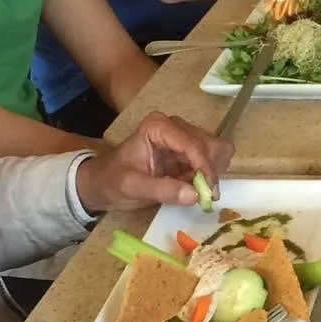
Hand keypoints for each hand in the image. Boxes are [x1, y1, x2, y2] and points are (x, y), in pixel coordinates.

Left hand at [75, 114, 232, 212]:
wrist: (103, 183)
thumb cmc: (113, 181)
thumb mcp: (132, 187)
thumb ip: (163, 190)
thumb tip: (196, 195)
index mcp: (158, 127)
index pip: (192, 144)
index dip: (204, 167)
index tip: (209, 192)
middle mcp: (175, 126)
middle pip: (210, 144)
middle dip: (211, 171)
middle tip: (206, 195)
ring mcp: (184, 137)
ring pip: (217, 151)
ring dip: (214, 173)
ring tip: (198, 191)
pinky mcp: (190, 151)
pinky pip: (213, 160)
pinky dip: (210, 176)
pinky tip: (194, 187)